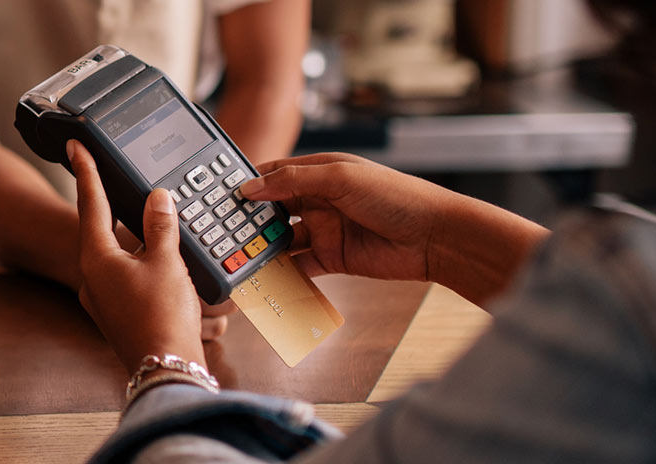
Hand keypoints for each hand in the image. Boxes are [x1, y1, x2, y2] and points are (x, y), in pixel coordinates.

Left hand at [68, 140, 206, 373]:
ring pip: (113, 253)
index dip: (86, 171)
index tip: (76, 146)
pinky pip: (124, 275)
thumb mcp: (166, 262)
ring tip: (150, 223)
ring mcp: (101, 297)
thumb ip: (161, 225)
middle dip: (111, 204)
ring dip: (131, 236)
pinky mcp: (115, 312)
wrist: (165, 368)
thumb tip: (158, 199)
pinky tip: (157, 261)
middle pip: (99, 228)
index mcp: (96, 259)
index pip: (90, 203)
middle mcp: (92, 277)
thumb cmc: (162, 318)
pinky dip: (139, 261)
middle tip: (111, 177)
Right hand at [239, 153, 549, 305]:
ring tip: (237, 257)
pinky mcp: (332, 258)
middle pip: (273, 209)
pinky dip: (280, 273)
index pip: (274, 174)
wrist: (435, 237)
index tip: (220, 197)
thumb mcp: (341, 178)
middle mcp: (319, 199)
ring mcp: (324, 230)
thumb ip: (293, 181)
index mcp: (321, 171)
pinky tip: (263, 277)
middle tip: (221, 232)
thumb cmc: (397, 196)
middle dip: (248, 221)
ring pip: (282, 240)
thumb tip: (251, 187)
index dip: (248, 185)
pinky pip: (298, 266)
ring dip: (261, 248)